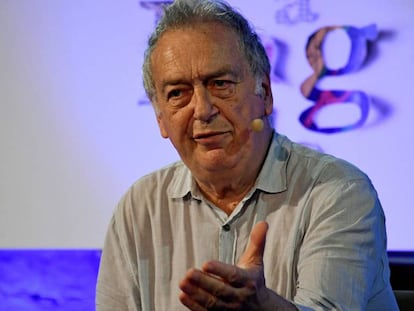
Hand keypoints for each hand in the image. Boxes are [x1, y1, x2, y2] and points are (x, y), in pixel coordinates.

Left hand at [178, 221, 296, 309]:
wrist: (262, 309)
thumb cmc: (254, 281)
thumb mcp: (256, 261)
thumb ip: (257, 242)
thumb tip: (263, 223)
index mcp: (248, 281)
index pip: (233, 275)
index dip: (219, 270)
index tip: (206, 263)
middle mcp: (239, 296)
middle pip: (220, 290)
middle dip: (204, 282)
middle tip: (189, 273)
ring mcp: (230, 309)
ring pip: (212, 303)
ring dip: (196, 294)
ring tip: (182, 283)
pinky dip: (194, 306)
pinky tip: (183, 296)